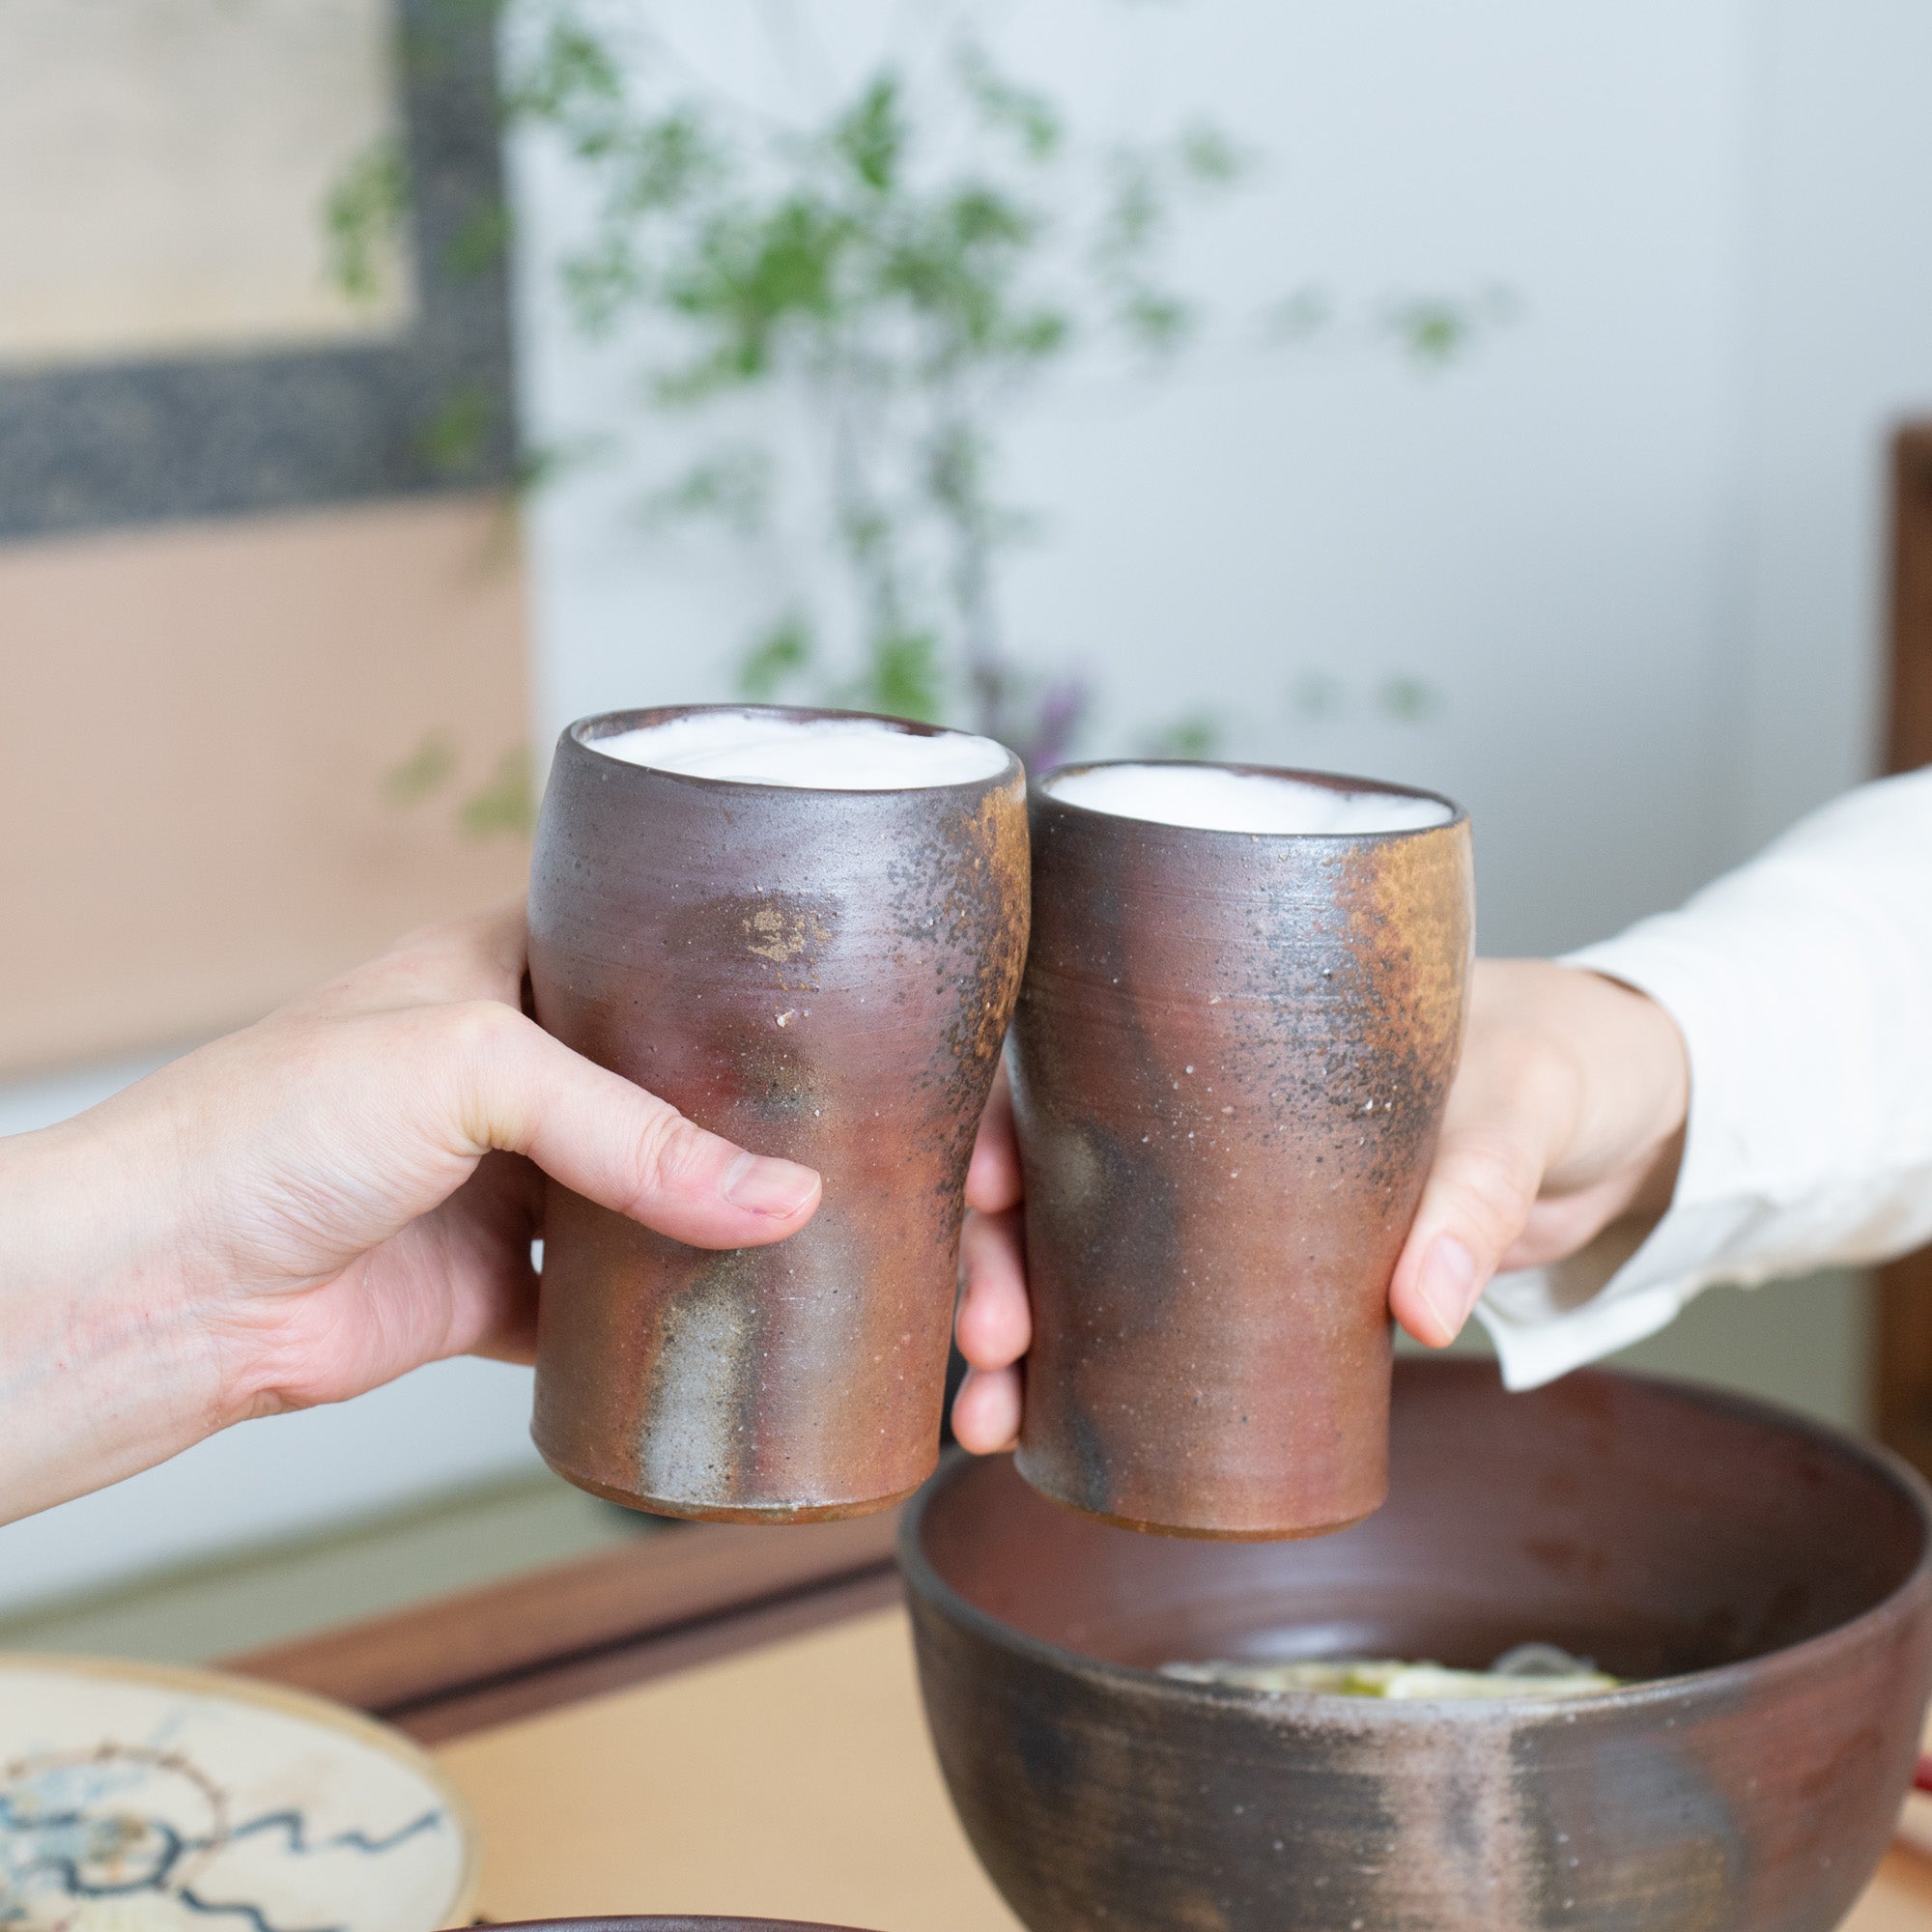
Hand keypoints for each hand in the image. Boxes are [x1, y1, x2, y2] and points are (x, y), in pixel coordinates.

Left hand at [0, 902, 821, 1523]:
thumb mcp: (468, 1069)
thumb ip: (632, 1131)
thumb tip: (781, 1202)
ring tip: (818, 1220)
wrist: (163, 1285)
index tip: (826, 1002)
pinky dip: (656, 1320)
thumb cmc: (270, 1125)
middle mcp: (504, 1077)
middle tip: (846, 1125)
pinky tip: (731, 1316)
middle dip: (735, 1112)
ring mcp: (500, 1187)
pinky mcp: (491, 1290)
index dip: (720, 978)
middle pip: (652, 1089)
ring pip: (637, 1200)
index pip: (633, 956)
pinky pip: (601, 1308)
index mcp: (492, 973)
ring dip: (705, 1219)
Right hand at [950, 959, 1688, 1453]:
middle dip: (994, 1255)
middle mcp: (1203, 1100)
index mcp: (1231, 1012)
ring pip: (1080, 1248)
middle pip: (1049, 1165)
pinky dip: (1096, 1372)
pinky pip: (1161, 1310)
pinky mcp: (1271, 1265)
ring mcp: (1227, 1186)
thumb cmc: (1559, 1051)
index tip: (984, 1186)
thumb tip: (1419, 1308)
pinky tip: (1045, 1428)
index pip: (1070, 1046)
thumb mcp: (1521, 1096)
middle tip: (992, 1342)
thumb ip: (1478, 1187)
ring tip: (993, 1419)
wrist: (1626, 1111)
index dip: (999, 1111)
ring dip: (1023, 1331)